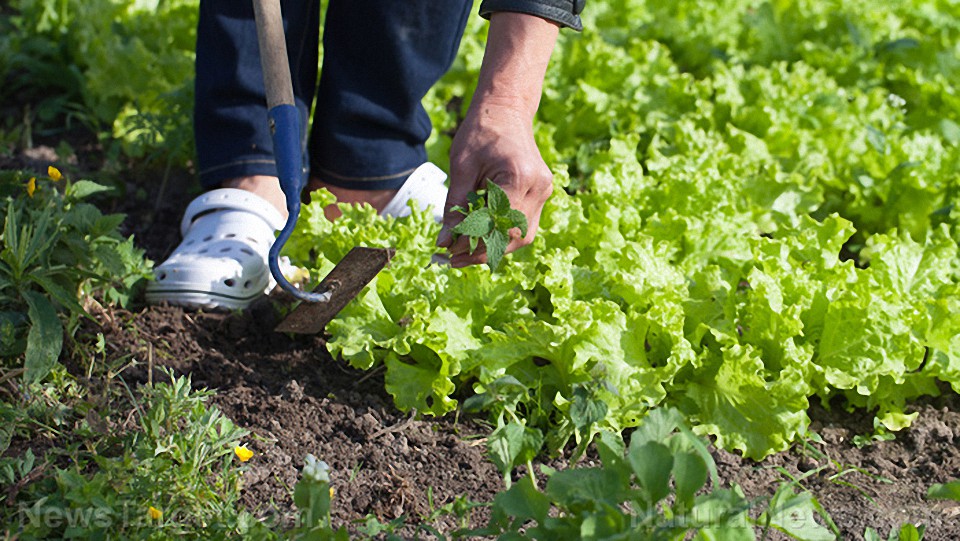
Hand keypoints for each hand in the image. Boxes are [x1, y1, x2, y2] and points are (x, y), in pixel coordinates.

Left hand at [438, 98, 552, 266]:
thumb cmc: (481, 132)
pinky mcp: (541, 192)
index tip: (450, 253)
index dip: (475, 244)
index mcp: (519, 177)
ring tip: (466, 250)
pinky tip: (481, 235)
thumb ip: (454, 208)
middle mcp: (538, 187)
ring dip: (495, 246)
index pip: (498, 225)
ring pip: (522, 235)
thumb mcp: (461, 168)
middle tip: (455, 258)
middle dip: (484, 251)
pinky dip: (503, 233)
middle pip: (514, 236)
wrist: (506, 108)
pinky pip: (524, 223)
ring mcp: (544, 190)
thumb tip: (444, 243)